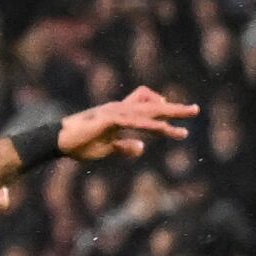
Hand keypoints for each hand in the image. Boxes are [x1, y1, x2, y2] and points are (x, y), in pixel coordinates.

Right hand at [58, 86, 197, 160]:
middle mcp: (120, 110)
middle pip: (153, 106)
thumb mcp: (107, 149)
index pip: (147, 112)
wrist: (59, 141)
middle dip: (175, 109)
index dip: (164, 116)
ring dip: (168, 115)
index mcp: (120, 116)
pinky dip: (150, 125)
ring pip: (148, 112)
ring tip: (187, 119)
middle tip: (196, 110)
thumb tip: (142, 148)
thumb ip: (124, 147)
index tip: (180, 125)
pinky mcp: (109, 120)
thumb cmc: (80, 145)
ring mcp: (115, 113)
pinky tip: (164, 128)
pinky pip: (134, 122)